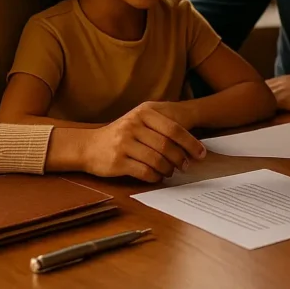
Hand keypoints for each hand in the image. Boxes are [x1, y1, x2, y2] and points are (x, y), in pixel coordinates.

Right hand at [82, 102, 206, 182]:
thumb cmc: (121, 134)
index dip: (190, 142)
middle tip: (186, 166)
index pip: (174, 128)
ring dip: (168, 169)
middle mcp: (133, 125)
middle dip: (181, 158)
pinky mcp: (117, 161)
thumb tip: (190, 141)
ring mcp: (124, 143)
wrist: (88, 146)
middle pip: (167, 145)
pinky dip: (155, 177)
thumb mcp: (139, 120)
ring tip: (171, 172)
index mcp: (143, 113)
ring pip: (157, 160)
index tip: (201, 153)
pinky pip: (144, 172)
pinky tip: (158, 177)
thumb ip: (162, 124)